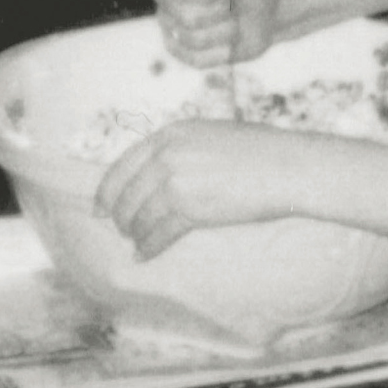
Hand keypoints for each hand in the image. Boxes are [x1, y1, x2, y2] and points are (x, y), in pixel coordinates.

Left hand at [97, 121, 297, 259]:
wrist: (286, 166)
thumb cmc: (258, 151)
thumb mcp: (210, 136)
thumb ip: (179, 150)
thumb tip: (151, 175)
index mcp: (171, 133)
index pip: (122, 165)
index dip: (107, 191)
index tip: (101, 208)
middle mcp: (167, 155)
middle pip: (126, 195)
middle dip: (121, 217)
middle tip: (123, 229)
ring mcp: (177, 181)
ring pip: (139, 217)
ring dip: (135, 234)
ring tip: (137, 242)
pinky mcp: (191, 208)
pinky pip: (158, 234)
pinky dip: (148, 247)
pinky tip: (145, 254)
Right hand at [155, 0, 278, 67]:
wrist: (264, 9)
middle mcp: (164, 2)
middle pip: (188, 18)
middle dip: (222, 11)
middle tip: (231, 2)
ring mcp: (170, 29)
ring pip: (194, 40)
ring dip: (226, 30)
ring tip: (233, 20)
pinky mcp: (183, 54)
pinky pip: (198, 61)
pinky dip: (223, 51)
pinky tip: (230, 42)